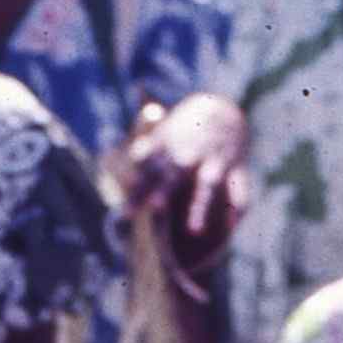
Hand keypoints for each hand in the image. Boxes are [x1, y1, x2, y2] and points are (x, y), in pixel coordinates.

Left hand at [138, 90, 245, 269]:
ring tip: (193, 233)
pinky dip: (238, 206)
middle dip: (165, 190)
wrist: (220, 110)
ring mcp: (214, 160)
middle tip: (155, 209)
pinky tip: (231, 227)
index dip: (136, 190)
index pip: (147, 170)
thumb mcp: (156, 138)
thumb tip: (104, 158)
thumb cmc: (177, 137)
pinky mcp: (237, 168)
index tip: (124, 215)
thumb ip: (134, 156)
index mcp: (166, 148)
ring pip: (208, 185)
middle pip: (175, 175)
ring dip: (200, 206)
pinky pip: (239, 189)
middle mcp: (189, 155)